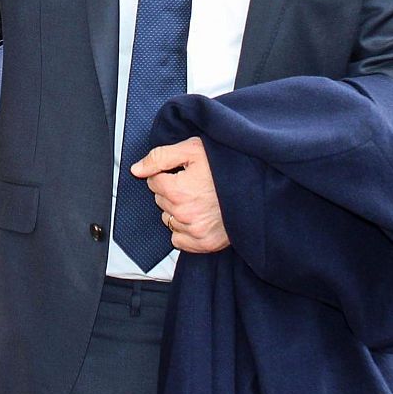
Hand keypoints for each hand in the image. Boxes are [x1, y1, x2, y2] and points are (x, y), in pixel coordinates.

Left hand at [131, 137, 229, 253]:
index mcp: (178, 191)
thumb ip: (160, 157)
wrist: (256, 186)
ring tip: (200, 199)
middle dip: (172, 190)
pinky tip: (199, 216)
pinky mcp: (204, 244)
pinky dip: (184, 229)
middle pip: (160, 200)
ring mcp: (194, 231)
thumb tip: (136, 169)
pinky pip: (178, 239)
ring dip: (177, 209)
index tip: (183, 171)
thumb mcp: (193, 149)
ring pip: (168, 218)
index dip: (166, 172)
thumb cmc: (226, 166)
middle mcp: (184, 214)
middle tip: (194, 184)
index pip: (153, 181)